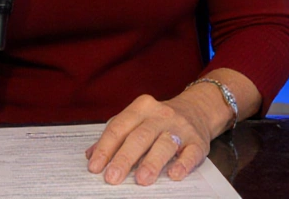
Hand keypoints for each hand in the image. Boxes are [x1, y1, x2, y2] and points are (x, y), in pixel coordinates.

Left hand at [85, 94, 210, 185]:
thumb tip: (91, 155)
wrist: (197, 109)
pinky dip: (183, 164)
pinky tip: (174, 174)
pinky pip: (191, 152)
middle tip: (112, 177)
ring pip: (164, 144)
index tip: (95, 167)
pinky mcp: (197, 142)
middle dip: (124, 158)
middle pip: (139, 136)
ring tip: (141, 180)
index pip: (119, 127)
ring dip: (152, 162)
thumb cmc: (159, 120)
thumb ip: (115, 135)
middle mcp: (160, 115)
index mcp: (141, 108)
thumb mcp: (136, 120)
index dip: (105, 148)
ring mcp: (180, 128)